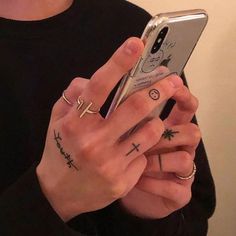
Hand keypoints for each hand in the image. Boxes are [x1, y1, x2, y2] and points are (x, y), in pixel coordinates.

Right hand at [36, 37, 183, 220]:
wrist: (59, 193)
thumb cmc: (60, 152)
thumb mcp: (58, 121)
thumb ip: (73, 96)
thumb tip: (91, 78)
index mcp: (75, 123)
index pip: (99, 86)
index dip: (119, 63)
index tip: (137, 45)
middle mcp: (93, 141)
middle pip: (135, 107)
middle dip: (159, 89)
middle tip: (172, 79)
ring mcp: (109, 163)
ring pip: (150, 132)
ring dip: (157, 121)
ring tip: (154, 118)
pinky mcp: (122, 181)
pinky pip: (144, 156)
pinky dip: (144, 147)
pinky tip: (136, 149)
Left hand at [120, 86, 200, 218]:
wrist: (123, 191)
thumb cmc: (121, 156)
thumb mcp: (124, 132)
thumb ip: (124, 113)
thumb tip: (110, 92)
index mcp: (169, 128)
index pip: (185, 108)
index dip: (183, 96)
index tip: (172, 85)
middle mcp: (178, 148)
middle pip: (191, 131)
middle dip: (169, 131)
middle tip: (147, 131)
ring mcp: (181, 171)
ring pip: (184, 158)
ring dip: (158, 158)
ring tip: (137, 159)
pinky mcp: (179, 193)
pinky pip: (174, 188)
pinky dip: (154, 183)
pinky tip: (138, 181)